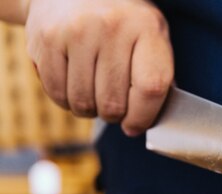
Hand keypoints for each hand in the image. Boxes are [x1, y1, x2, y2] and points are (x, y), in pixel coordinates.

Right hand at [24, 0, 173, 135]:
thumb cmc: (123, 22)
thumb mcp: (150, 36)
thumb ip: (157, 75)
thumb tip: (151, 120)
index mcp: (147, 28)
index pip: (151, 88)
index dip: (143, 117)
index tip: (134, 125)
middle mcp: (112, 26)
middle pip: (114, 102)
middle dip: (114, 116)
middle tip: (113, 107)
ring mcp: (76, 31)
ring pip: (83, 103)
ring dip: (89, 110)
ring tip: (94, 94)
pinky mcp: (46, 38)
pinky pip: (57, 93)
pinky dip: (66, 100)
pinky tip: (74, 85)